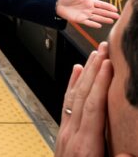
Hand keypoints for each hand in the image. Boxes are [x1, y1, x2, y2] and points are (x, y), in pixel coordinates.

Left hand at [55, 42, 110, 156]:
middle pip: (82, 95)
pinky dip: (72, 85)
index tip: (109, 63)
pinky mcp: (65, 135)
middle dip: (93, 70)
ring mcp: (67, 134)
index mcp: (86, 146)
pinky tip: (77, 71)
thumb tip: (127, 155)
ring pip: (74, 97)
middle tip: (103, 47)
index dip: (100, 84)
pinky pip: (68, 104)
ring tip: (94, 54)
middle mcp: (73, 135)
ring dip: (84, 74)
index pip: (93, 107)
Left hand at [56, 0, 119, 27]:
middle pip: (101, 12)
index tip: (115, 9)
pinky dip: (93, 24)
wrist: (57, 3)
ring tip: (111, 21)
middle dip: (109, 14)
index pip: (101, 4)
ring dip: (104, 19)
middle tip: (118, 16)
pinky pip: (88, 22)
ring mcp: (85, 14)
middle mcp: (89, 9)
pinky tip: (99, 25)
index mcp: (89, 2)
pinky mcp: (79, 19)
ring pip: (97, 17)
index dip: (108, 7)